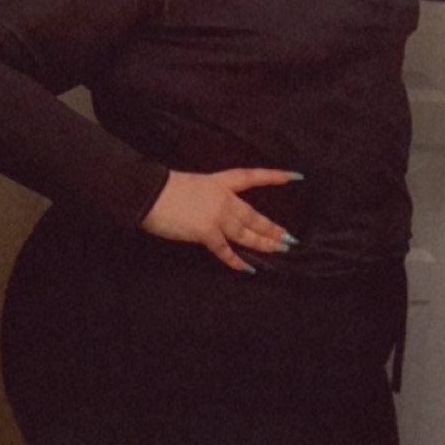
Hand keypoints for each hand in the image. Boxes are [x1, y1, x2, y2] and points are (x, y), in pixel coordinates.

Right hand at [140, 168, 300, 273]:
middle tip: (289, 238)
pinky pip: (225, 251)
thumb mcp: (191, 186)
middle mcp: (223, 198)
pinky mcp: (206, 232)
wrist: (148, 192)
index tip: (296, 177)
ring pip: (246, 233)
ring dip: (264, 243)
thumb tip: (211, 212)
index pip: (253, 177)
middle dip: (273, 228)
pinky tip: (249, 268)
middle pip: (254, 215)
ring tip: (280, 250)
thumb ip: (206, 198)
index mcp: (219, 182)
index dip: (275, 177)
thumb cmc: (162, 188)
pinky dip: (237, 262)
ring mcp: (216, 216)